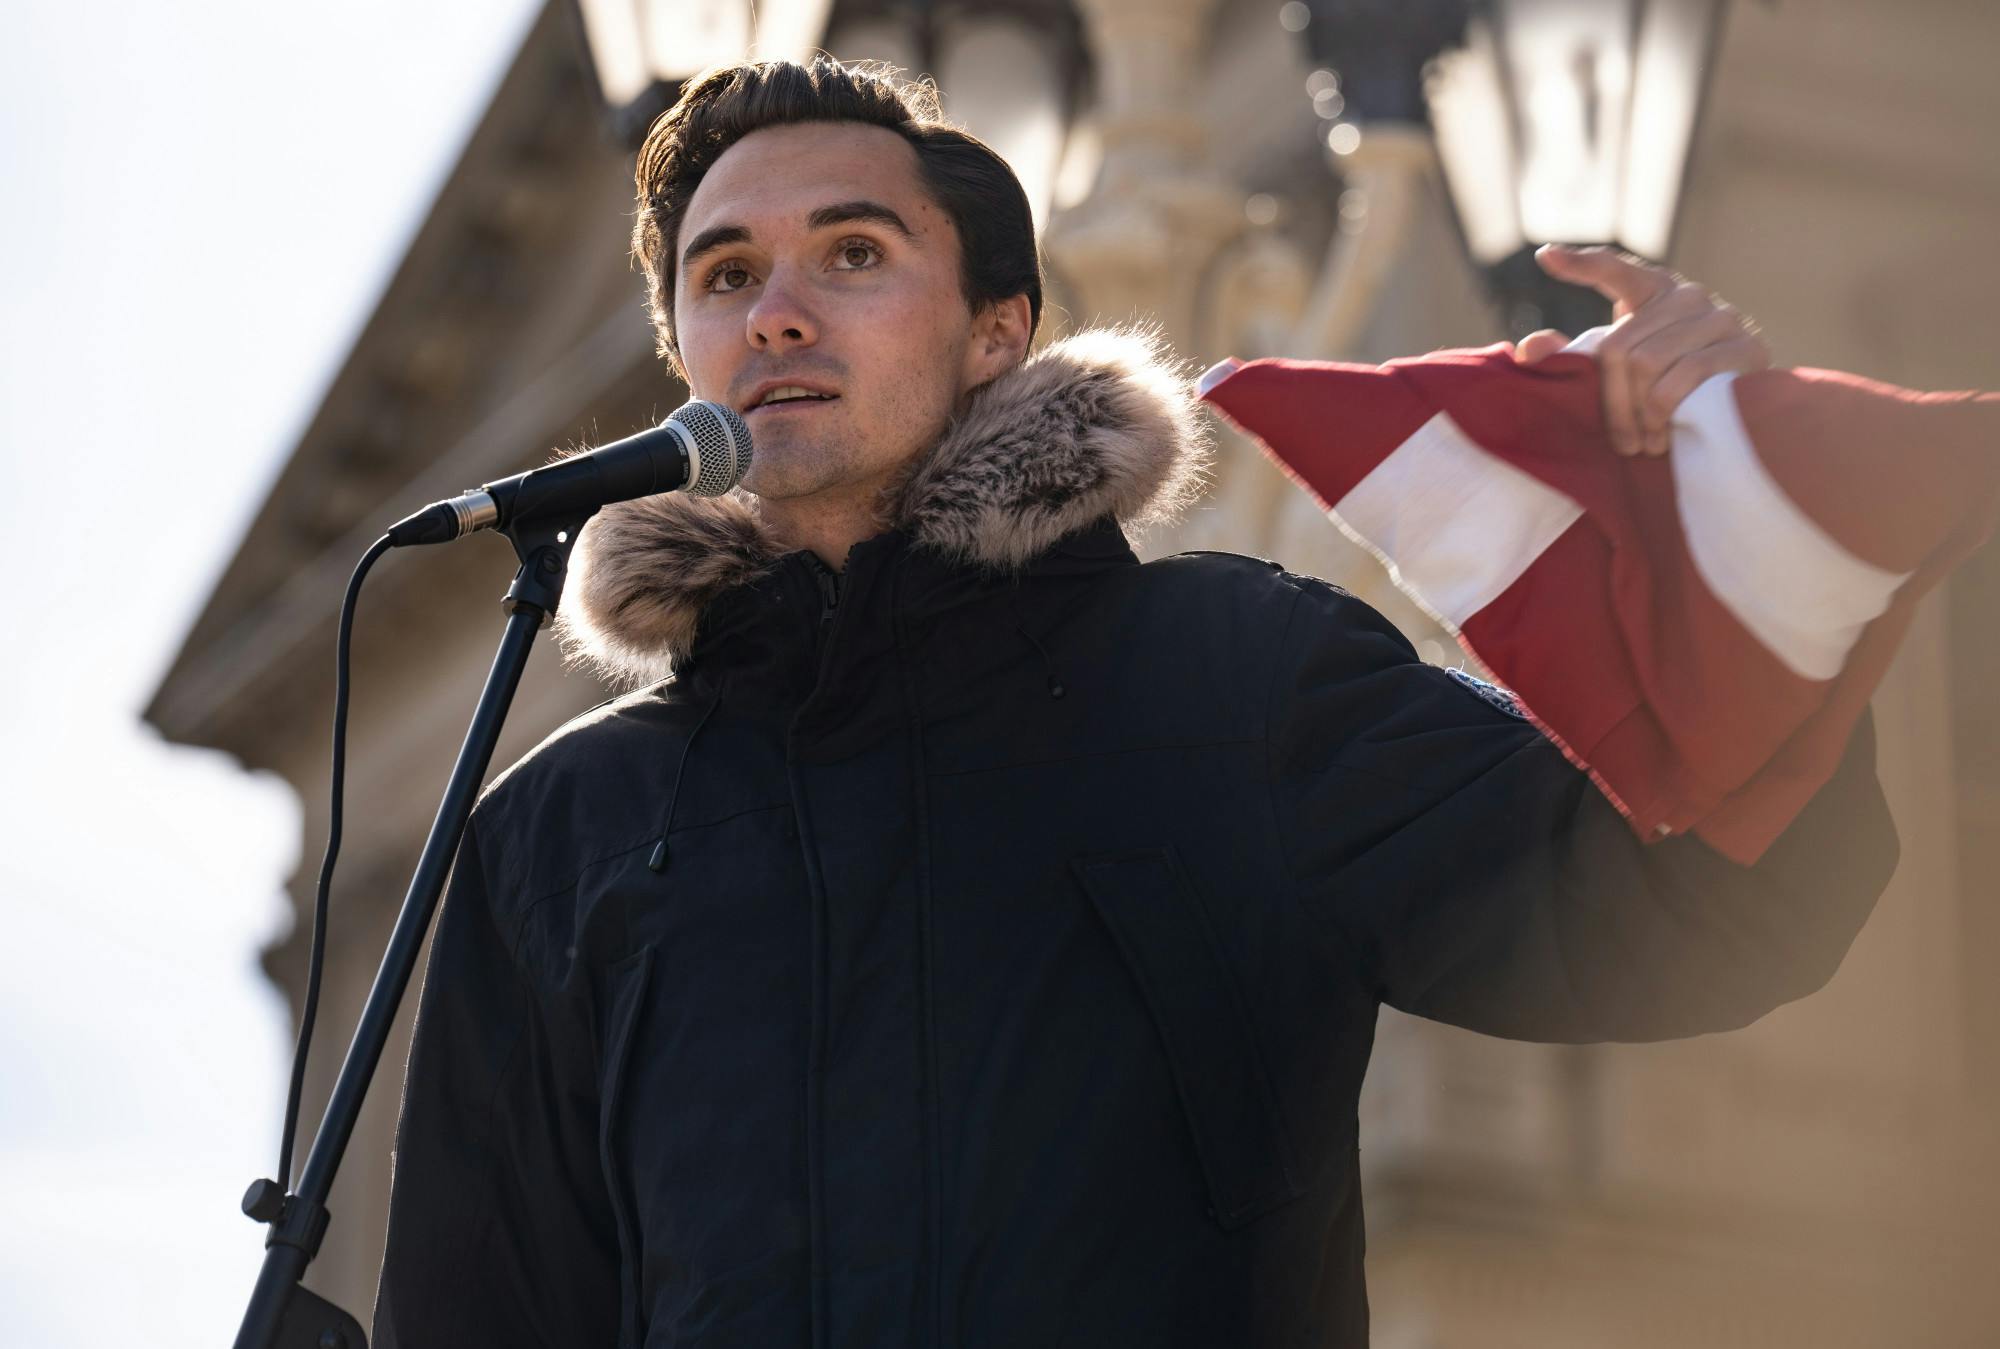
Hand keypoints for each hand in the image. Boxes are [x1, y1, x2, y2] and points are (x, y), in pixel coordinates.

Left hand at [1512, 244, 1769, 456]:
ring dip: (1638, 415)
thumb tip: (1527, 351)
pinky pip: (1686, 377)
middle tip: (1617, 442)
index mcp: (1652, 291)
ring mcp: (1720, 317)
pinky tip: (1662, 436)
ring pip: (1650, 363)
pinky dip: (1664, 412)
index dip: (1581, 264)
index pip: (1614, 270)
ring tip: (1640, 445)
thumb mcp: (1621, 369)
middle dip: (1612, 402)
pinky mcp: (1745, 346)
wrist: (1739, 410)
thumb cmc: (1668, 385)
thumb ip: (1577, 356)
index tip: (1546, 257)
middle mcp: (1687, 295)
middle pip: (1620, 346)